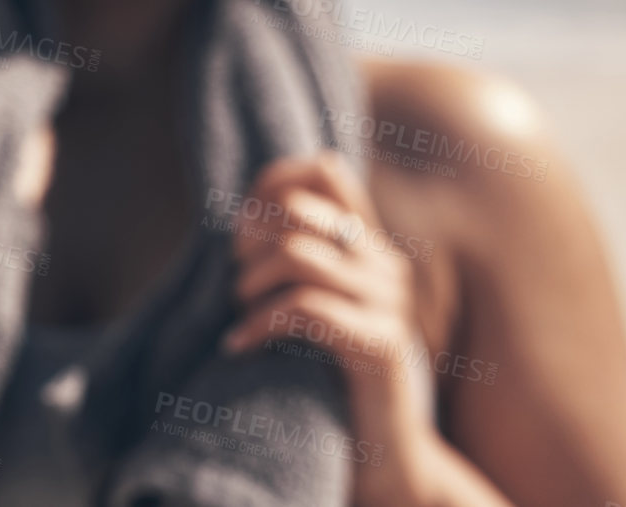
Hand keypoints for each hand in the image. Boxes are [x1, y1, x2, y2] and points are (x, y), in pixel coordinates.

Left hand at [223, 152, 454, 506]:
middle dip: (251, 239)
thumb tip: (241, 217)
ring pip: (297, 255)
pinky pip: (305, 309)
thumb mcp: (311, 303)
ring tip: (240, 315)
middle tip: (236, 283)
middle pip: (301, 208)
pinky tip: (240, 345)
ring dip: (250, 284)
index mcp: (369, 244)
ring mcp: (389, 302)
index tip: (240, 230)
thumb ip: (294, 257)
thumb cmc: (330, 376)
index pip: (326, 171)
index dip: (271, 185)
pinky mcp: (380, 345)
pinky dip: (259, 324)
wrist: (381, 454)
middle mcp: (385, 263)